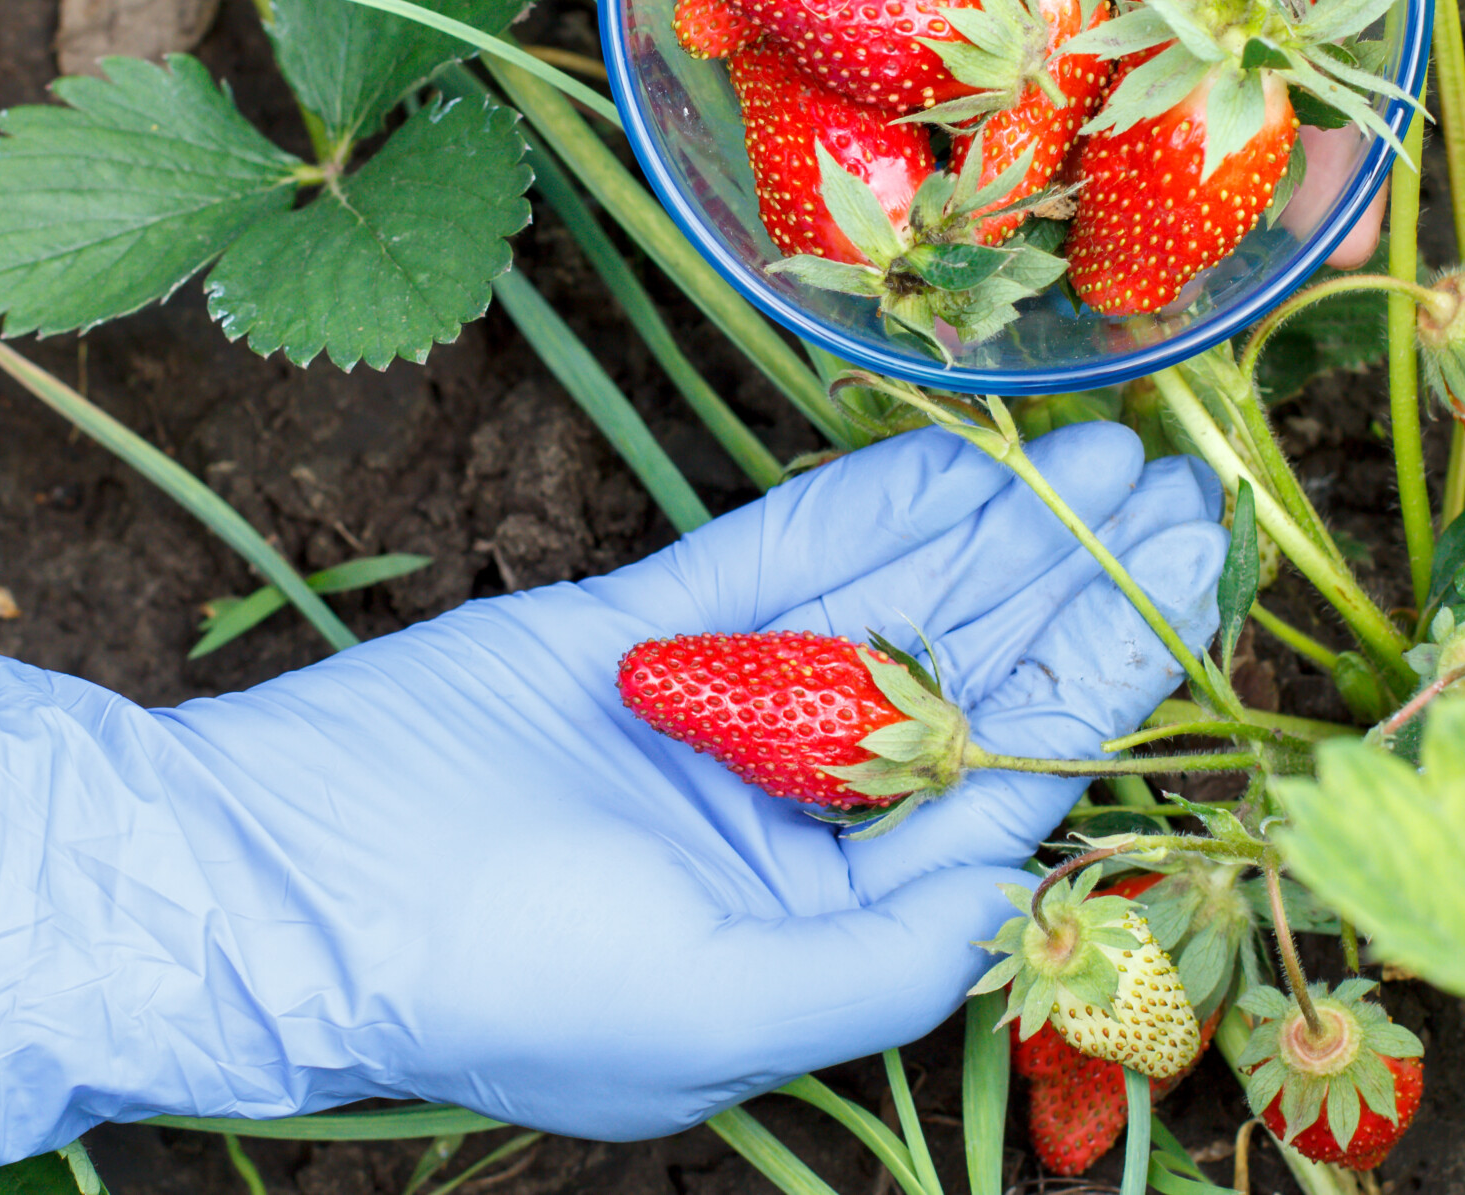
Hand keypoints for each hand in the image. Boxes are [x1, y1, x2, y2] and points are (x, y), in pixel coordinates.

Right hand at [0, 422, 1227, 1171]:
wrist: (274, 878)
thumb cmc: (494, 977)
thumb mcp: (713, 1006)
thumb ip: (884, 962)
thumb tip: (1026, 899)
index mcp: (809, 929)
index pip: (992, 804)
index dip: (1099, 698)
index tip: (1190, 602)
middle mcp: (775, 822)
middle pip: (959, 693)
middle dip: (1069, 597)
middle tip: (1183, 498)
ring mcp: (705, 718)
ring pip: (882, 612)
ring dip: (991, 537)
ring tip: (1106, 457)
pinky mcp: (631, 632)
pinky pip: (773, 558)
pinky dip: (864, 508)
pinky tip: (958, 457)